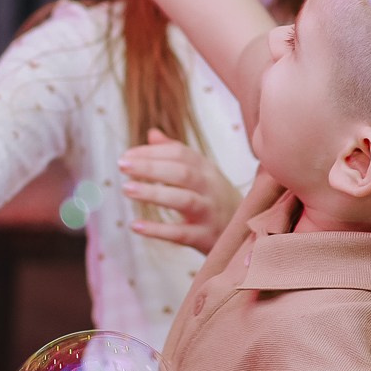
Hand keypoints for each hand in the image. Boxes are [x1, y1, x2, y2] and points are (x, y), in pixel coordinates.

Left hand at [119, 130, 238, 250]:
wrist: (247, 233)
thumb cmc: (214, 199)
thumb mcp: (202, 174)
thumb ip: (176, 154)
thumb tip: (152, 134)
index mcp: (207, 170)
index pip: (180, 154)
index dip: (152, 152)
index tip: (127, 155)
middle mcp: (210, 188)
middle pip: (182, 173)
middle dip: (150, 167)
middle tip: (122, 165)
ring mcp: (210, 213)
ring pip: (184, 200)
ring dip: (153, 193)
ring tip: (126, 189)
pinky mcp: (206, 237)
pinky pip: (181, 233)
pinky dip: (158, 230)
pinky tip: (135, 226)